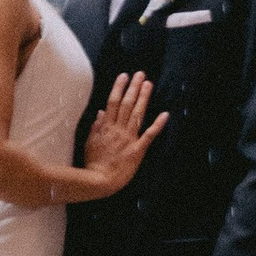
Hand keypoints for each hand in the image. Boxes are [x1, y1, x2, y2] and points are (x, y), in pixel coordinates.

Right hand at [81, 72, 166, 193]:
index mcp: (106, 127)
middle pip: (126, 104)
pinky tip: (165, 114)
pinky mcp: (138, 149)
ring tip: (148, 84)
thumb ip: (96, 127)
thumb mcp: (90, 142)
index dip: (119, 88)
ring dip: (143, 98)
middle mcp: (118, 129)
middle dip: (133, 88)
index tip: (124, 76)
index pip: (113, 102)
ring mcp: (129, 138)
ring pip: (137, 114)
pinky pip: (149, 135)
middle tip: (140, 74)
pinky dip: (157, 124)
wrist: (100, 180)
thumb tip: (100, 112)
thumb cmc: (93, 163)